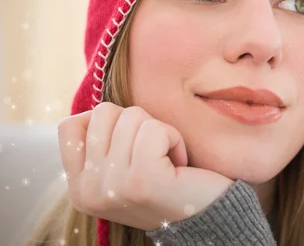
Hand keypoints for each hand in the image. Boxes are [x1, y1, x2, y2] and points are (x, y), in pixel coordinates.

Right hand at [57, 102, 234, 230]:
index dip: (105, 120)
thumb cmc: (170, 184)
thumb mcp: (123, 169)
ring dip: (160, 130)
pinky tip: (180, 162)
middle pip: (103, 114)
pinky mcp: (142, 179)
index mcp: (79, 190)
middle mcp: (88, 192)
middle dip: (137, 122)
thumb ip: (102, 145)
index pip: (69, 127)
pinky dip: (174, 137)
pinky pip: (154, 128)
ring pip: (131, 116)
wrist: (208, 218)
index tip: (131, 141)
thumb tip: (95, 111)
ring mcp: (113, 187)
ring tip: (168, 160)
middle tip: (154, 151)